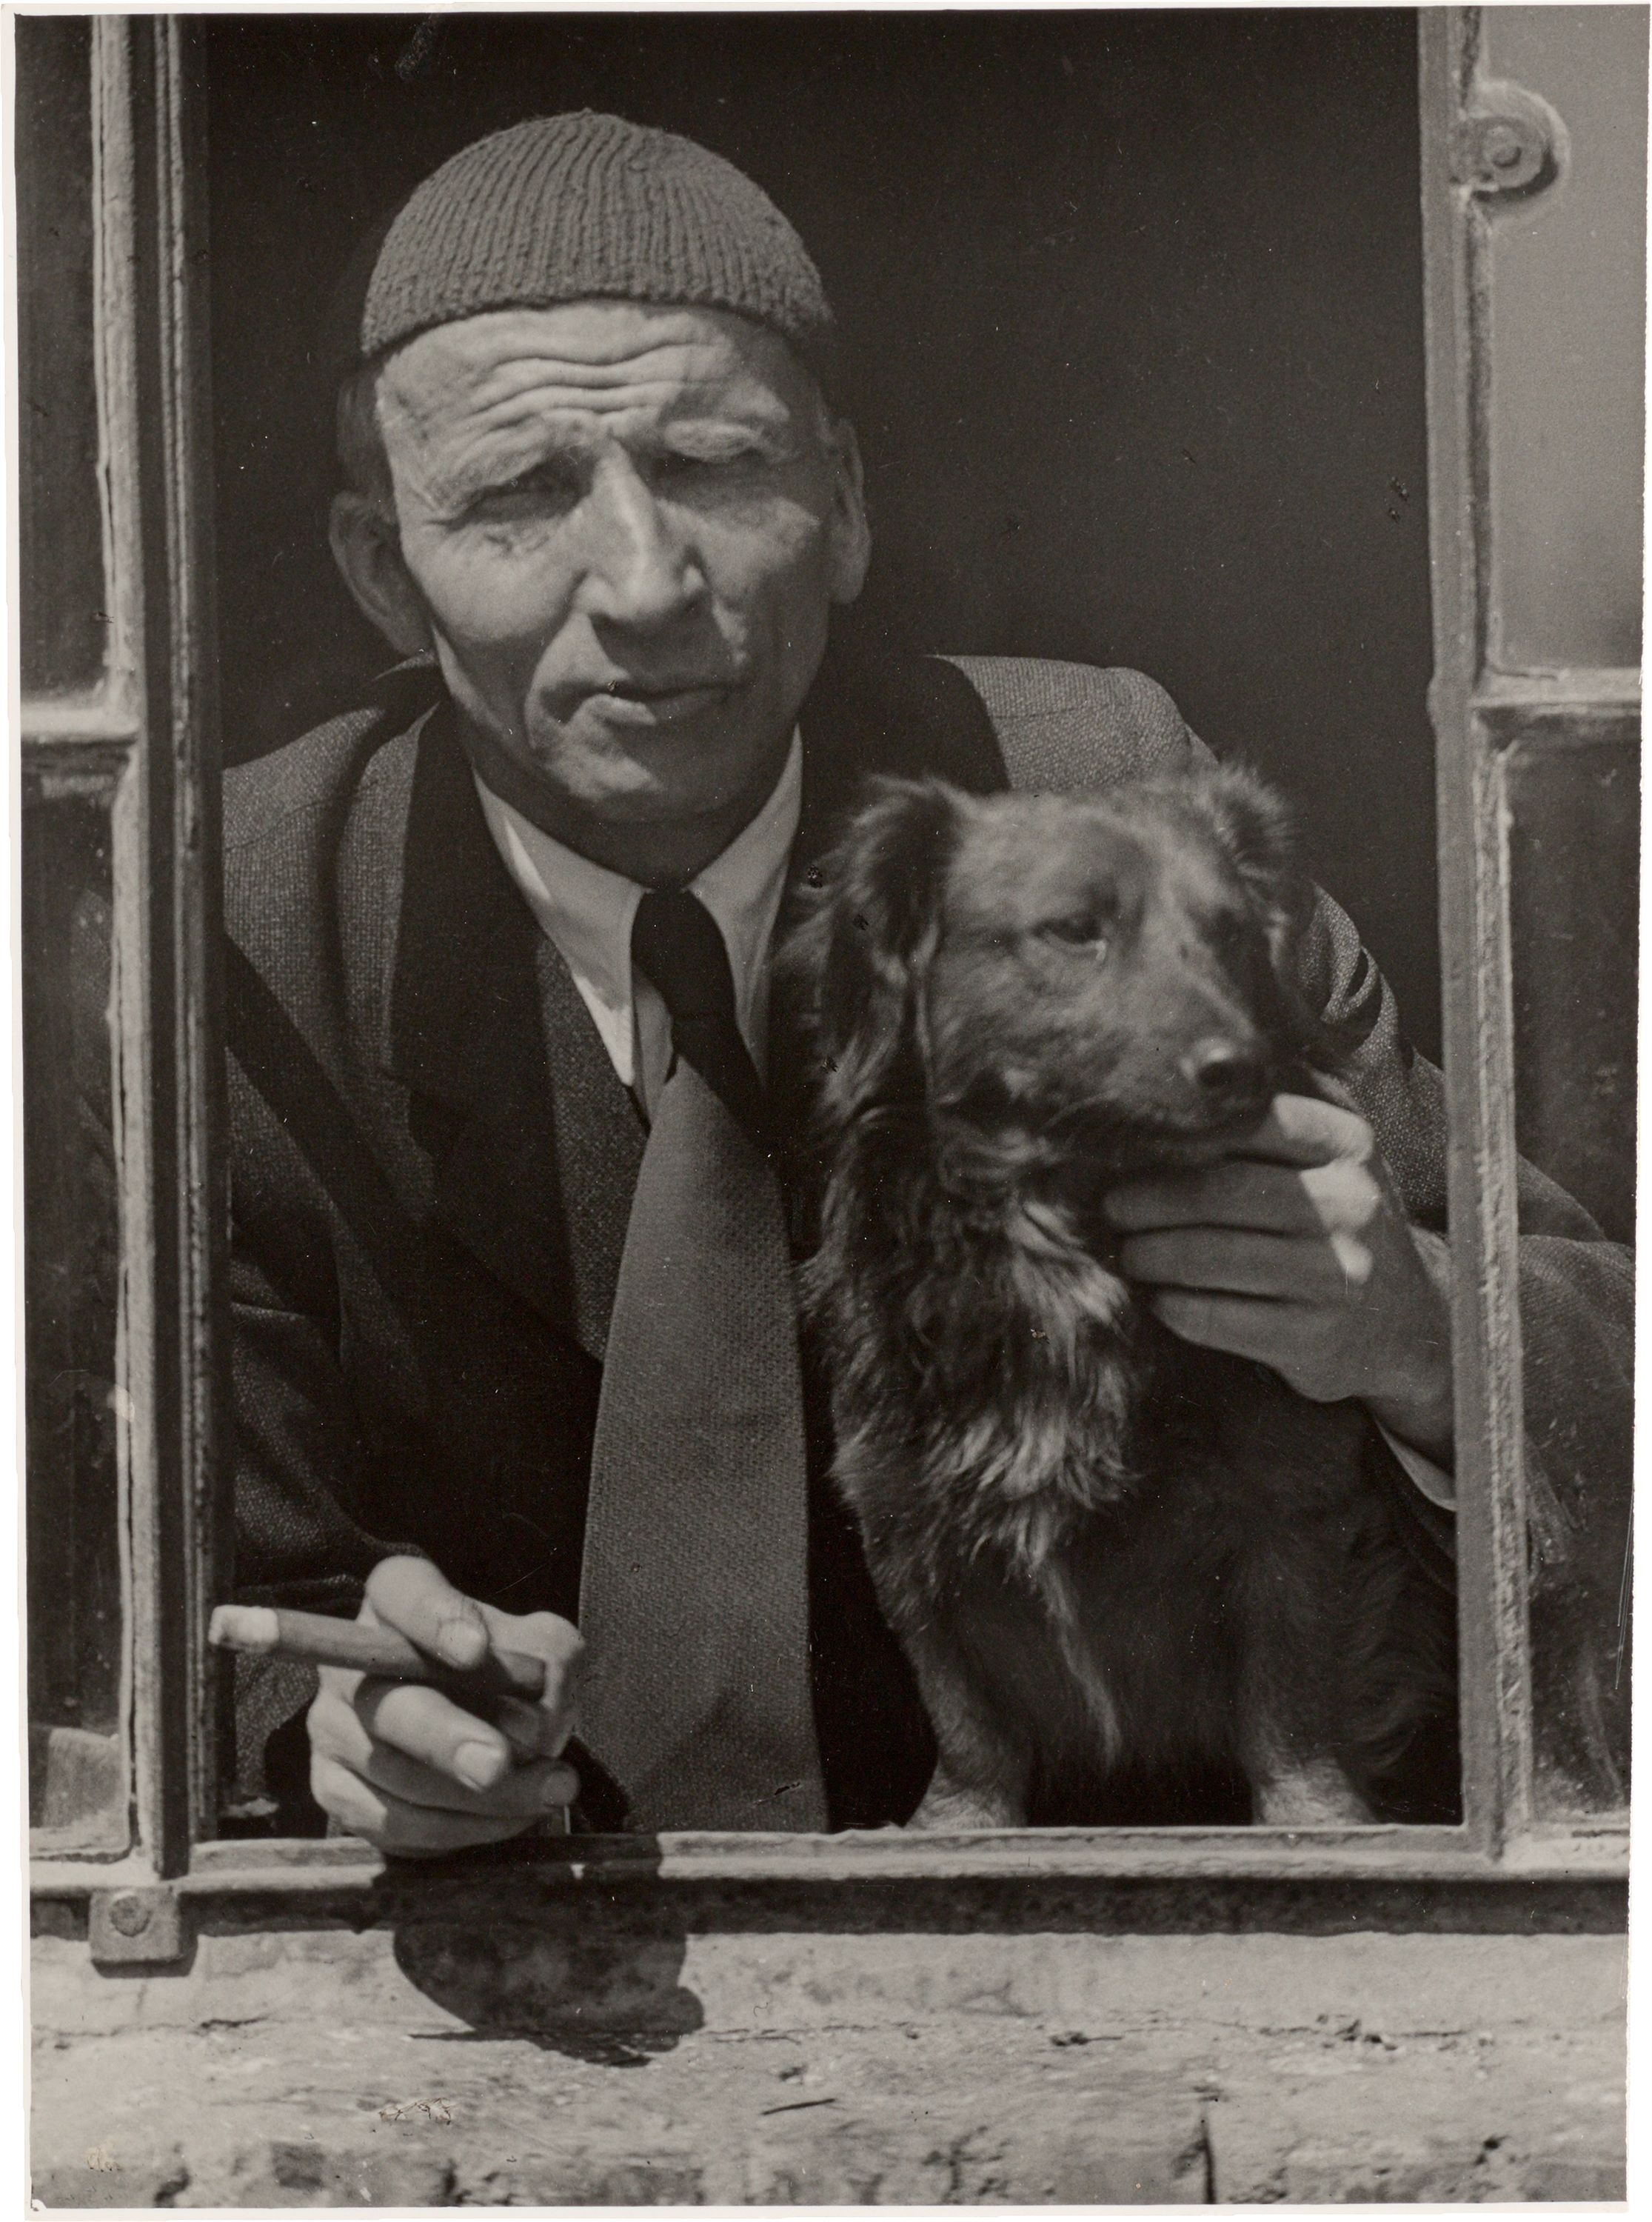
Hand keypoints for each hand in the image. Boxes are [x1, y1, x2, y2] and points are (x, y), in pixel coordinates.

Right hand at [307, 1555, 583, 1856]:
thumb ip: (549, 1666)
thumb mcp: (544, 1649)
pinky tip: (513, 1816)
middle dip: (447, 1739)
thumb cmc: (511, 1674)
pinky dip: (461, 1829)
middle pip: (389, 1704)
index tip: (477, 1650)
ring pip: (398, 1776)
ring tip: (550, 1790)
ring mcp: (335, 1729)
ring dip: (480, 1797)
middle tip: (497, 1763)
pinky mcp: (336, 1790)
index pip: (403, 1594)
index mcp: (398, 1600)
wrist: (485, 1727)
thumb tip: (533, 1725)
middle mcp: (351, 1661)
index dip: (434, 1621)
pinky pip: (394, 1825)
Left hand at [1104, 1093, 1454, 1459]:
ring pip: (1213, 1257)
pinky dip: (1173, 1306)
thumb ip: (1257, 1138)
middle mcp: (1352, 1205)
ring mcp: (1339, 1275)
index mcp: (1348, 1145)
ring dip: (1151, 1255)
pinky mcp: (1315, 1338)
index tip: (1131, 1148)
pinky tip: (1158, 1298)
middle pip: (1222, 1193)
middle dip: (1151, 1201)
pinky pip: (1218, 1317)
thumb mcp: (1323, 1167)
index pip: (1252, 1122)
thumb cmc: (1335, 1228)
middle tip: (1112, 1208)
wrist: (1407, 1324)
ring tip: (1128, 1253)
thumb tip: (1144, 1126)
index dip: (1180, 1135)